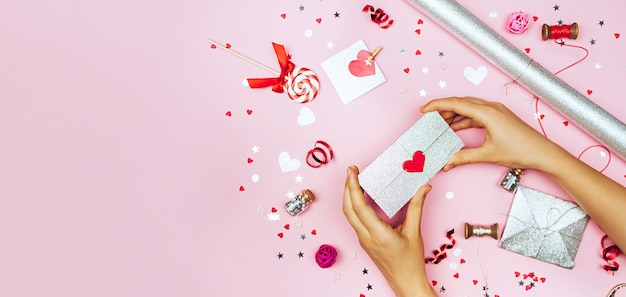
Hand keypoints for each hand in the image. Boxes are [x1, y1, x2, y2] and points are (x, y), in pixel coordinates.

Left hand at [343, 166, 435, 296]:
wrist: (405, 282)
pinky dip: (354, 205)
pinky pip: (354, 220)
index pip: (359, 206)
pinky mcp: (364, 241)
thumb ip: (417, 207)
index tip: (352, 172)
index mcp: (378, 234)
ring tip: (354, 180)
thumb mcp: (415, 232)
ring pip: (349, 215)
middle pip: (348, 208)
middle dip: (347, 187)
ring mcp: (363, 240)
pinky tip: (360, 197)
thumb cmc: (410, 262)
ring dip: (348, 196)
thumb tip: (424, 188)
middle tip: (351, 171)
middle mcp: (366, 236)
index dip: (353, 187)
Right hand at [420, 96, 561, 170]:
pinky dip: (464, 119)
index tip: (424, 109)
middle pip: (461, 102)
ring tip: (440, 124)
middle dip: (443, 109)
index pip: (456, 103)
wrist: (543, 153)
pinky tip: (456, 128)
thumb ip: (464, 157)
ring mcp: (496, 111)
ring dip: (453, 114)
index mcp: (488, 113)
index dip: (437, 105)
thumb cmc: (521, 150)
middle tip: (429, 118)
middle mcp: (491, 108)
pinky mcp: (498, 117)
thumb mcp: (488, 155)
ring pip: (468, 107)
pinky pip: (476, 114)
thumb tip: (447, 163)